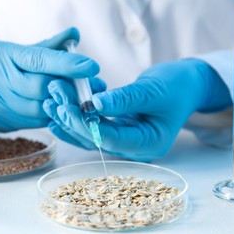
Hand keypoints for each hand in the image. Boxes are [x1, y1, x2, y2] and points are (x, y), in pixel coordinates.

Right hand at [0, 28, 98, 130]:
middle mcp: (5, 82)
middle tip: (97, 86)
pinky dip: (55, 116)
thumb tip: (74, 35)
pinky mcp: (8, 123)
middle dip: (72, 88)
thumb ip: (47, 47)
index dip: (66, 64)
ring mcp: (4, 105)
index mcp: (7, 57)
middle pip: (43, 87)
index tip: (91, 66)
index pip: (39, 60)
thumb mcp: (15, 50)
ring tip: (87, 100)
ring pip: (42, 108)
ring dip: (67, 105)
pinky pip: (37, 122)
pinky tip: (69, 110)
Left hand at [43, 59, 231, 160]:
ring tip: (49, 101)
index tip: (66, 107)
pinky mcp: (117, 131)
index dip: (87, 125)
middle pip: (97, 139)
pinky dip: (76, 118)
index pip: (112, 139)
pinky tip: (57, 109)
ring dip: (69, 119)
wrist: (184, 85)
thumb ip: (125, 98)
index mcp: (149, 144)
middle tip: (54, 98)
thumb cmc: (176, 87)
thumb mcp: (153, 90)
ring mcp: (125, 141)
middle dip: (73, 119)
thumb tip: (94, 102)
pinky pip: (93, 128)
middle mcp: (134, 148)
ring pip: (91, 135)